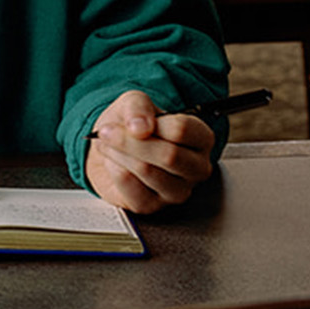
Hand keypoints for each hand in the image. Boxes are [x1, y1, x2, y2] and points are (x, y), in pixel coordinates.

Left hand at [86, 90, 215, 212]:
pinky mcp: (153, 206)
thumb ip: (139, 106)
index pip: (182, 130)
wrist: (111, 149)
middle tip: (108, 132)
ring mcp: (178, 191)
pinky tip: (113, 163)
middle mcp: (196, 167)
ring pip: (148, 171)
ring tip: (108, 145)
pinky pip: (131, 188)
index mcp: (201, 138)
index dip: (149, 123)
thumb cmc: (131, 126)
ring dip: (119, 154)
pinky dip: (114, 170)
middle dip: (130, 141)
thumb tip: (140, 126)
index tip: (129, 121)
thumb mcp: (134, 102)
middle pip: (169, 155)